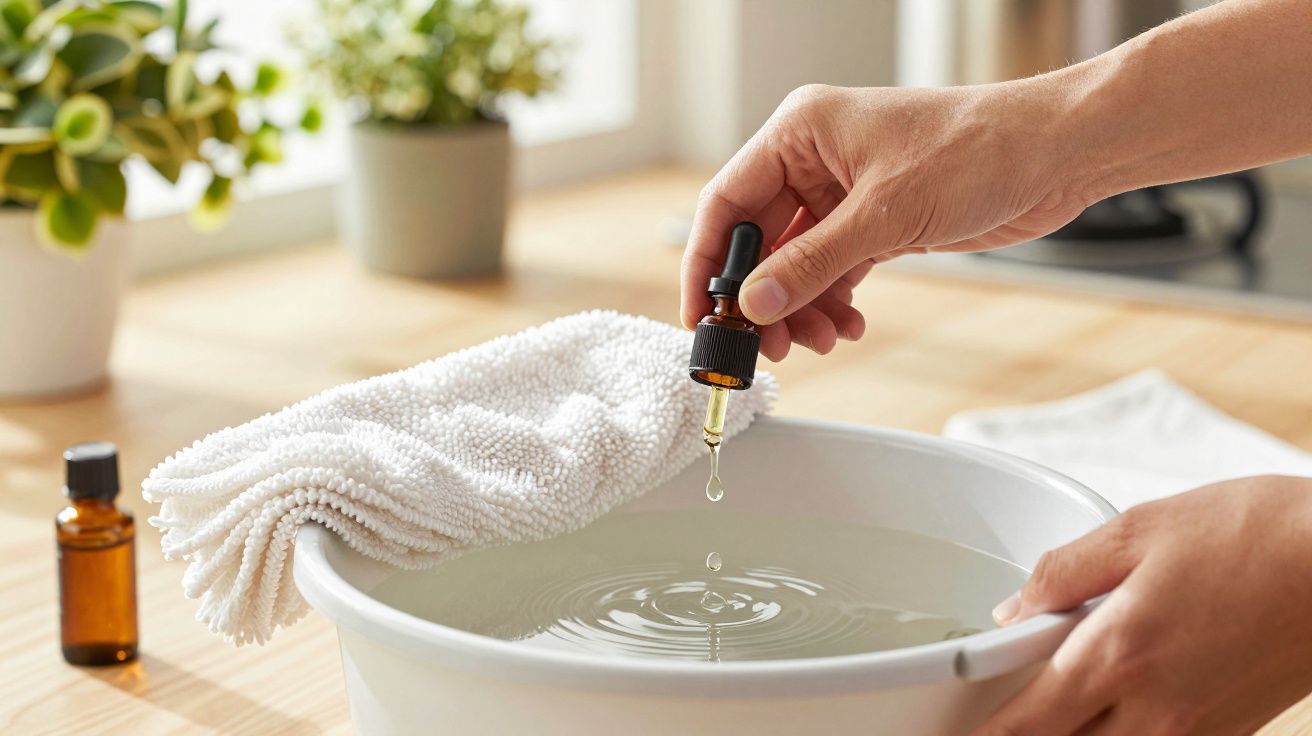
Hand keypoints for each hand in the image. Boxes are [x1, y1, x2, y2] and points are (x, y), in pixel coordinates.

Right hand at [679, 82, 1090, 360]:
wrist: (1055, 153)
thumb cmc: (978, 149)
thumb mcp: (884, 212)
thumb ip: (813, 262)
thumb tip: (755, 303)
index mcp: (801, 132)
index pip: (728, 201)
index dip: (707, 262)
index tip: (702, 315)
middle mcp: (814, 159)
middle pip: (760, 240)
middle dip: (763, 297)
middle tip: (767, 345)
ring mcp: (844, 192)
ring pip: (796, 263)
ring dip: (801, 307)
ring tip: (820, 340)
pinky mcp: (875, 221)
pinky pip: (832, 270)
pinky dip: (833, 302)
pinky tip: (847, 325)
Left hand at [974, 475, 1311, 734]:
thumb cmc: (1253, 534)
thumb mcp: (1140, 529)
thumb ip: (1062, 574)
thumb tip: (1012, 612)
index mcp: (1119, 656)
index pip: (1027, 724)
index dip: (987, 735)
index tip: (960, 731)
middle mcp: (1155, 711)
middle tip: (1005, 713)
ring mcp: (1198, 731)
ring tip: (1060, 704)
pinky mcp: (1232, 733)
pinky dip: (1126, 735)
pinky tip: (1119, 704)